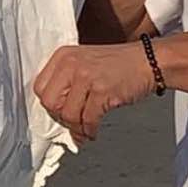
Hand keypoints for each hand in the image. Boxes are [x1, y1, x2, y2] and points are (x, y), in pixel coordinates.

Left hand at [33, 43, 155, 143]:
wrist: (148, 61)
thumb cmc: (119, 64)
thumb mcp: (84, 62)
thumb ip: (67, 81)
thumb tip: (55, 112)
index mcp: (63, 56)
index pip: (40, 87)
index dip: (49, 104)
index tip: (58, 112)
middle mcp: (71, 64)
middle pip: (49, 102)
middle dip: (60, 117)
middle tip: (72, 122)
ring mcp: (86, 77)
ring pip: (68, 114)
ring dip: (76, 127)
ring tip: (84, 129)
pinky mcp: (102, 91)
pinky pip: (88, 120)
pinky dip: (89, 130)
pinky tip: (93, 131)